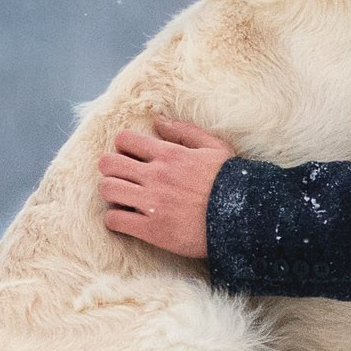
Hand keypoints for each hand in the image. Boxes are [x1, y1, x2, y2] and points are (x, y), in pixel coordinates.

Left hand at [99, 118, 235, 259]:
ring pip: (107, 190)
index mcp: (169, 154)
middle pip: (108, 164)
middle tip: (121, 176)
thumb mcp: (215, 147)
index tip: (131, 156)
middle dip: (110, 168)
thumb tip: (158, 120)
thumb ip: (185, 131)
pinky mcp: (151, 230)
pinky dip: (115, 219)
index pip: (124, 140)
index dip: (123, 146)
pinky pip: (115, 220)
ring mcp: (152, 203)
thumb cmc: (231, 182)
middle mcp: (156, 176)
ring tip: (122, 197)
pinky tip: (126, 218)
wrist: (243, 219)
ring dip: (111, 192)